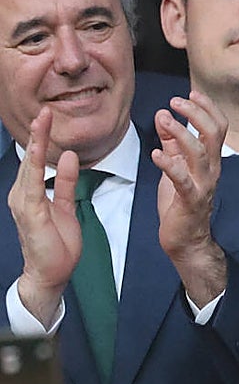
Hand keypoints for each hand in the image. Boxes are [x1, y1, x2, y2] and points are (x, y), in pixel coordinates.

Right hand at [9, 108, 82, 327]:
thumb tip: (70, 158)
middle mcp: (22, 194)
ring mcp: (23, 202)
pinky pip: (35, 183)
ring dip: (37, 142)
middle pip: (32, 158)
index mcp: (31, 193)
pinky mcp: (30, 211)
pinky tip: (40, 150)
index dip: (43, 138)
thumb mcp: (67, 207)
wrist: (50, 273)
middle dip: (38, 134)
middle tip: (45, 110)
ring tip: (42, 120)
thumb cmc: (57, 244)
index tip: (48, 117)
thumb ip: (67, 183)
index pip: (38, 160)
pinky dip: (38, 165)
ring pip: (31, 165)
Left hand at [152, 92, 227, 306]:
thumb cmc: (180, 204)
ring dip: (181, 131)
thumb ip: (172, 143)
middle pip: (214, 134)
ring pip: (199, 152)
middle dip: (196, 112)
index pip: (219, 127)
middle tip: (176, 101)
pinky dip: (168, 164)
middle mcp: (211, 170)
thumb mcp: (175, 167)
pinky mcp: (189, 200)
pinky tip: (155, 153)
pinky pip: (182, 179)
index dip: (207, 107)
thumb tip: (164, 117)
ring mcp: (202, 185)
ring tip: (163, 118)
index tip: (190, 93)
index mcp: (210, 161)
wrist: (185, 240)